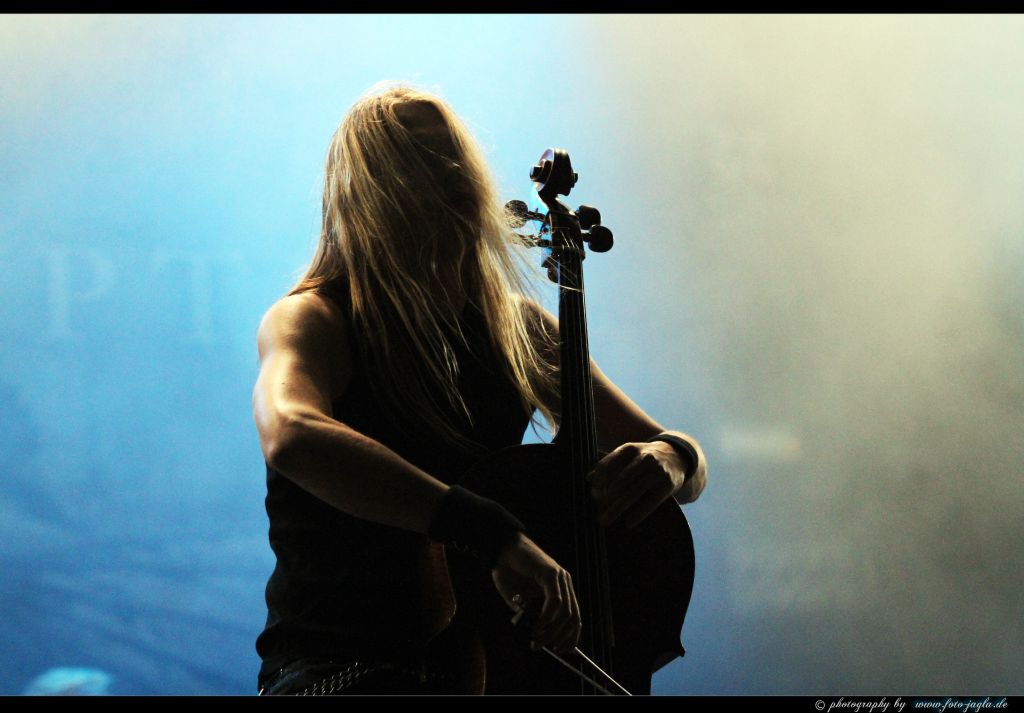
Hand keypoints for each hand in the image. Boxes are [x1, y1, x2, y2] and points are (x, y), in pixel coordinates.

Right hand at [491, 533, 580, 653]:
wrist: (500, 549)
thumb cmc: (509, 572)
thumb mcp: (520, 601)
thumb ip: (529, 615)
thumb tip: (537, 636)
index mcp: (561, 589)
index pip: (575, 618)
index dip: (570, 637)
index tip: (561, 651)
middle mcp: (564, 582)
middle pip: (574, 618)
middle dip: (560, 638)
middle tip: (543, 647)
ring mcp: (559, 577)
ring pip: (565, 612)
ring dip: (551, 631)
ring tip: (536, 639)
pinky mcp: (550, 573)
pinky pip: (554, 601)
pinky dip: (546, 618)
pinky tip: (536, 626)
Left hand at [588, 441, 686, 527]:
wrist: (678, 456)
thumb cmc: (645, 458)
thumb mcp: (629, 455)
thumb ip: (610, 465)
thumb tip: (589, 479)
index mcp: (629, 449)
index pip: (607, 464)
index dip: (598, 480)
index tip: (592, 493)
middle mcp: (644, 458)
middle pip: (620, 481)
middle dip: (605, 498)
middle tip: (597, 512)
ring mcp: (657, 471)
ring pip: (633, 492)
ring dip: (617, 508)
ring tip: (605, 520)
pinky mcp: (668, 484)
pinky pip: (651, 501)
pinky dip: (639, 513)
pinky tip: (628, 522)